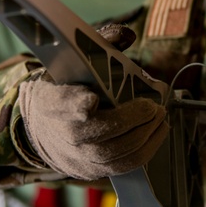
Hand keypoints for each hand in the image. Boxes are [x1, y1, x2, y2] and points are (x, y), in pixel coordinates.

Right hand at [18, 22, 166, 179]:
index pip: (63, 104)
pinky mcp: (91, 171)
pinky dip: (146, 150)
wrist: (45, 127)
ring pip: (115, 152)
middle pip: (98, 132)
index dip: (76, 104)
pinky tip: (157, 132)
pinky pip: (122, 167)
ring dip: (145, 135)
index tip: (91, 99)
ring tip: (160, 117)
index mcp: (53, 100)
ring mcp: (76, 156)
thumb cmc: (69, 89)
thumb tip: (127, 35)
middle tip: (154, 106)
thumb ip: (101, 45)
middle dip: (132, 119)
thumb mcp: (76, 63)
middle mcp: (62, 133)